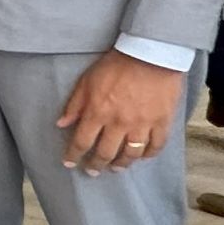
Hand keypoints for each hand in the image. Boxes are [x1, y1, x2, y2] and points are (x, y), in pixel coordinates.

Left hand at [56, 50, 184, 174]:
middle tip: (93, 170)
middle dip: (97, 165)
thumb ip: (74, 105)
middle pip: (106, 153)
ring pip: (131, 154)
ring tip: (116, 168)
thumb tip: (61, 124)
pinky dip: (148, 154)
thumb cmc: (116, 65)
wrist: (151, 54)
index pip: (82, 142)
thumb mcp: (87, 81)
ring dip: (121, 164)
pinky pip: (156, 146)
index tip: (70, 163)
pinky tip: (141, 157)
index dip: (74, 155)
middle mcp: (119, 123)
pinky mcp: (162, 122)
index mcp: (98, 112)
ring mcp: (142, 124)